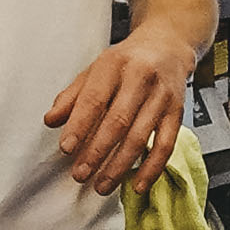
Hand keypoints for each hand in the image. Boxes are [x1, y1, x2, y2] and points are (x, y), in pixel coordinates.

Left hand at [44, 35, 189, 195]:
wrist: (168, 45)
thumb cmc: (128, 60)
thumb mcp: (96, 69)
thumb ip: (72, 96)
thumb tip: (52, 120)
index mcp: (114, 64)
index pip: (94, 98)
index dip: (79, 125)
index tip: (66, 147)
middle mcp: (140, 78)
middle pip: (118, 121)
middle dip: (97, 151)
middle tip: (80, 173)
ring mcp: (161, 96)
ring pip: (141, 136)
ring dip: (120, 165)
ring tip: (102, 184)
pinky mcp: (177, 112)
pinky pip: (166, 144)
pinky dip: (152, 168)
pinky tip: (138, 184)